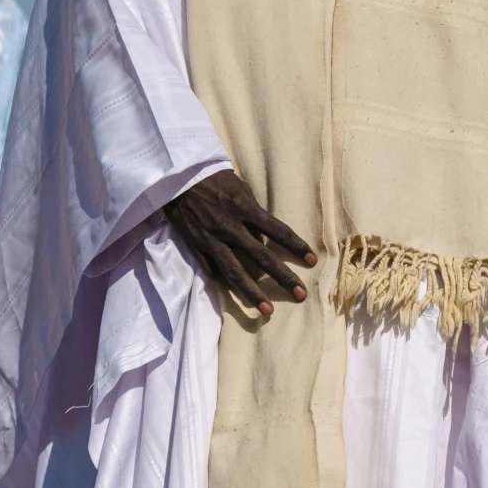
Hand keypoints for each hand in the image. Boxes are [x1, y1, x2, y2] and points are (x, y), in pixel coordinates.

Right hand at [164, 170, 315, 317]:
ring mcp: (212, 240)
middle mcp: (230, 227)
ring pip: (236, 272)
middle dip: (283, 277)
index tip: (312, 261)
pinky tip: (236, 299)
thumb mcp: (239, 188)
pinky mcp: (196, 247)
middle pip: (262, 257)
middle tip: (301, 294)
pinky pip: (212, 270)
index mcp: (245, 208)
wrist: (176, 177)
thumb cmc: (213, 178)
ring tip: (268, 311)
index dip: (296, 246)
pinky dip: (224, 285)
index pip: (278, 230)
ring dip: (253, 293)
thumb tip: (266, 234)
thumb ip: (253, 212)